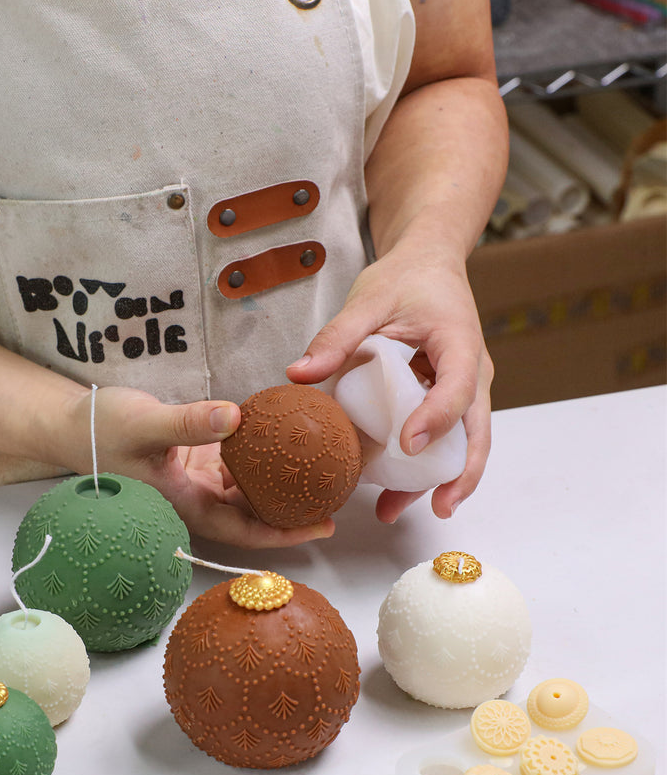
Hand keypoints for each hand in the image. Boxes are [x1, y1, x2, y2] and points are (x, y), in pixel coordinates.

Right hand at [74, 386, 335, 547]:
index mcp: (186, 505)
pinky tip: (286, 443)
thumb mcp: (146, 425)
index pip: (244, 529)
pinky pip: (237, 462)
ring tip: (322, 470)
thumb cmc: (102, 431)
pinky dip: (261, 456)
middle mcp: (196, 499)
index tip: (323, 526)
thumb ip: (190, 422)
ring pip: (249, 488)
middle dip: (294, 511)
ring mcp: (198, 480)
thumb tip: (238, 417)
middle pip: (254, 514)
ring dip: (282, 483)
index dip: (284, 532)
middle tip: (338, 497)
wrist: (73, 425)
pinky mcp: (197, 458)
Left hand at [286, 237, 492, 521]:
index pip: (457, 386)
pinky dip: (423, 465)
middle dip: (460, 473)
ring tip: (396, 510)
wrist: (429, 264)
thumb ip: (336, 336)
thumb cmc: (405, 278)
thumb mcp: (367, 299)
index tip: (409, 443)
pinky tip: (392, 489)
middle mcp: (472, 371)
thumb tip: (297, 374)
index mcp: (459, 342)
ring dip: (437, 480)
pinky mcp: (446, 398)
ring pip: (462, 442)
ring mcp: (464, 388)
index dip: (437, 417)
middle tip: (438, 507)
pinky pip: (444, 437)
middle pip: (476, 430)